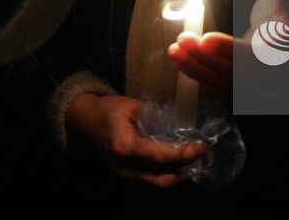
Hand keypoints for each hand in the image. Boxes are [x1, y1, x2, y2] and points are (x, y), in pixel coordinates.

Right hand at [65, 93, 206, 187]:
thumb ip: (154, 116)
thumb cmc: (107, 110)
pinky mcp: (126, 175)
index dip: (184, 155)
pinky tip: (180, 163)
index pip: (160, 157)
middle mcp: (125, 166)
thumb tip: (178, 123)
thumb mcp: (132, 105)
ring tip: (197, 161)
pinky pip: (151, 178)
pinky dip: (168, 173)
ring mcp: (124, 174)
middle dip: (187, 171)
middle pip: (162, 179)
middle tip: (205, 157)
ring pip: (157, 183)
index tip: (202, 147)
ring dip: (180, 175)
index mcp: (125, 146)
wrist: (82, 121)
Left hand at [168, 0, 286, 91]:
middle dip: (203, 57)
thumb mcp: (282, 10)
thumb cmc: (282, 28)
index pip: (254, 56)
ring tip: (174, 49)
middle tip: (182, 40)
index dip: (230, 49)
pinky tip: (179, 58)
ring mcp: (249, 84)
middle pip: (231, 72)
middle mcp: (265, 76)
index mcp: (279, 56)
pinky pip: (213, 82)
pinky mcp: (234, 86)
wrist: (287, 52)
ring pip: (219, 79)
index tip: (207, 38)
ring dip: (194, 65)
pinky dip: (195, 71)